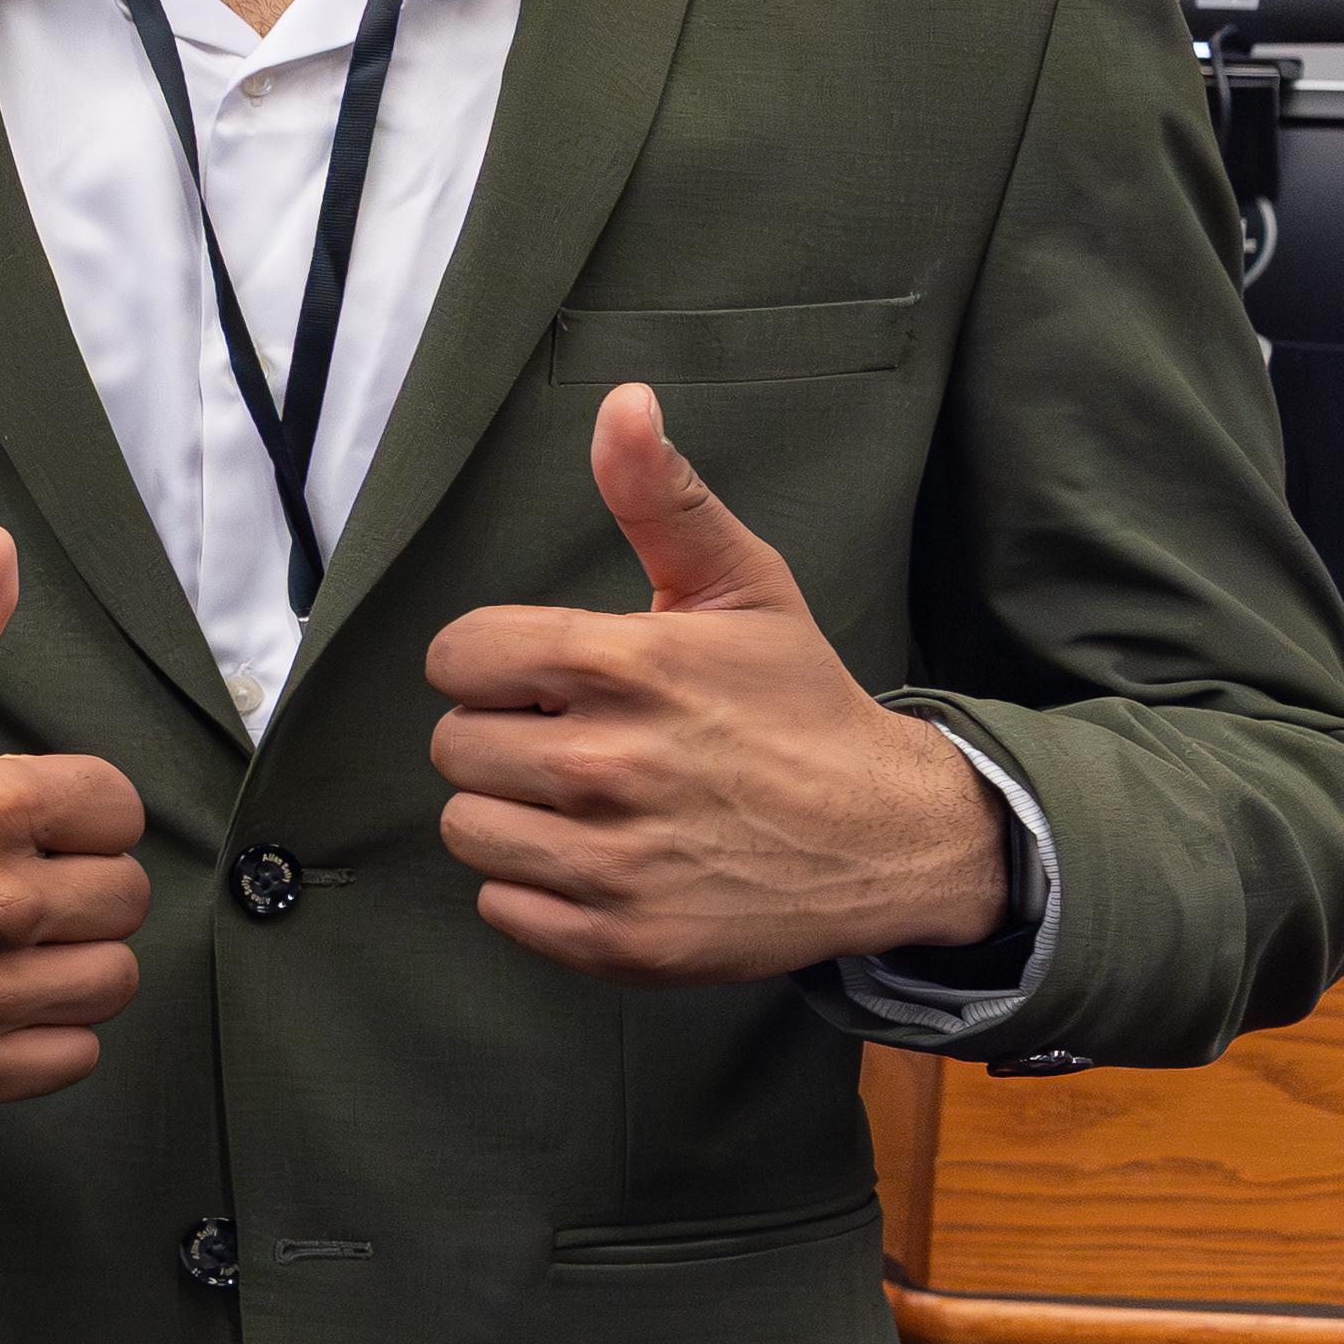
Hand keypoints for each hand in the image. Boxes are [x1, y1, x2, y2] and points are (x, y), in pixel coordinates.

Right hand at [0, 523, 153, 1101]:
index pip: (117, 809)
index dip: (79, 809)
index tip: (31, 818)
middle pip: (124, 896)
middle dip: (80, 882)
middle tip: (19, 878)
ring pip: (112, 978)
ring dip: (73, 958)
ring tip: (15, 937)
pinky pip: (76, 1055)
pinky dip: (50, 1033)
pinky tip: (1, 993)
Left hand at [426, 388, 1012, 979]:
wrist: (889, 836)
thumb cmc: (801, 705)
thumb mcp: (744, 586)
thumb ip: (663, 497)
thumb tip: (622, 402)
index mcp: (628, 667)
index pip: (459, 656)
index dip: (491, 662)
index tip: (542, 676)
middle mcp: (612, 766)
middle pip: (454, 744)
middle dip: (503, 734)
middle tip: (573, 738)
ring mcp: (615, 862)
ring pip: (467, 826)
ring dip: (510, 812)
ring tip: (581, 801)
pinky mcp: (622, 941)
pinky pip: (501, 907)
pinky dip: (533, 889)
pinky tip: (596, 859)